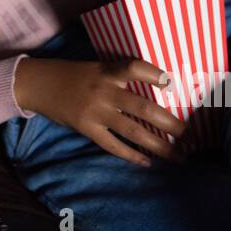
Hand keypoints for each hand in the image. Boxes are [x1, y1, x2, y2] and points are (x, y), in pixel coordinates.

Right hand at [14, 57, 187, 166]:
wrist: (38, 84)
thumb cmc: (71, 74)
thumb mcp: (96, 68)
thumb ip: (118, 76)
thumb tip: (154, 89)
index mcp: (108, 71)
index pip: (135, 68)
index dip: (156, 75)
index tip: (174, 83)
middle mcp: (104, 91)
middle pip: (143, 108)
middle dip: (171, 123)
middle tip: (191, 135)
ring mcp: (95, 111)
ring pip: (133, 131)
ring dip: (159, 146)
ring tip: (178, 157)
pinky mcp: (86, 128)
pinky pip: (113, 145)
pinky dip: (131, 155)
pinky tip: (147, 162)